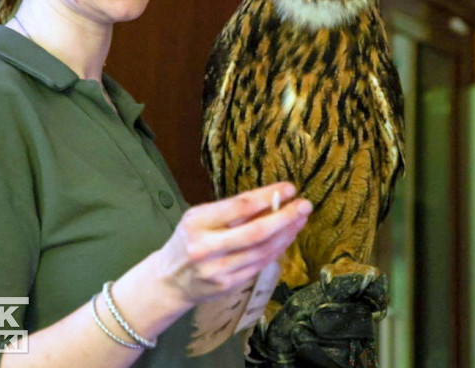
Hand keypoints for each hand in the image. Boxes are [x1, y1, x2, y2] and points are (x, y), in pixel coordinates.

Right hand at [156, 183, 311, 307]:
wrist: (169, 280)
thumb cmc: (188, 240)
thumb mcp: (198, 218)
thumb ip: (230, 211)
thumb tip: (270, 199)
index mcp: (197, 222)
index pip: (239, 206)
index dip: (267, 196)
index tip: (288, 188)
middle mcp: (207, 247)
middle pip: (256, 232)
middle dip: (285, 217)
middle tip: (304, 205)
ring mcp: (219, 270)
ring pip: (262, 250)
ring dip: (286, 234)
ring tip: (300, 219)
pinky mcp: (229, 286)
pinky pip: (259, 265)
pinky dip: (276, 250)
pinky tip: (286, 238)